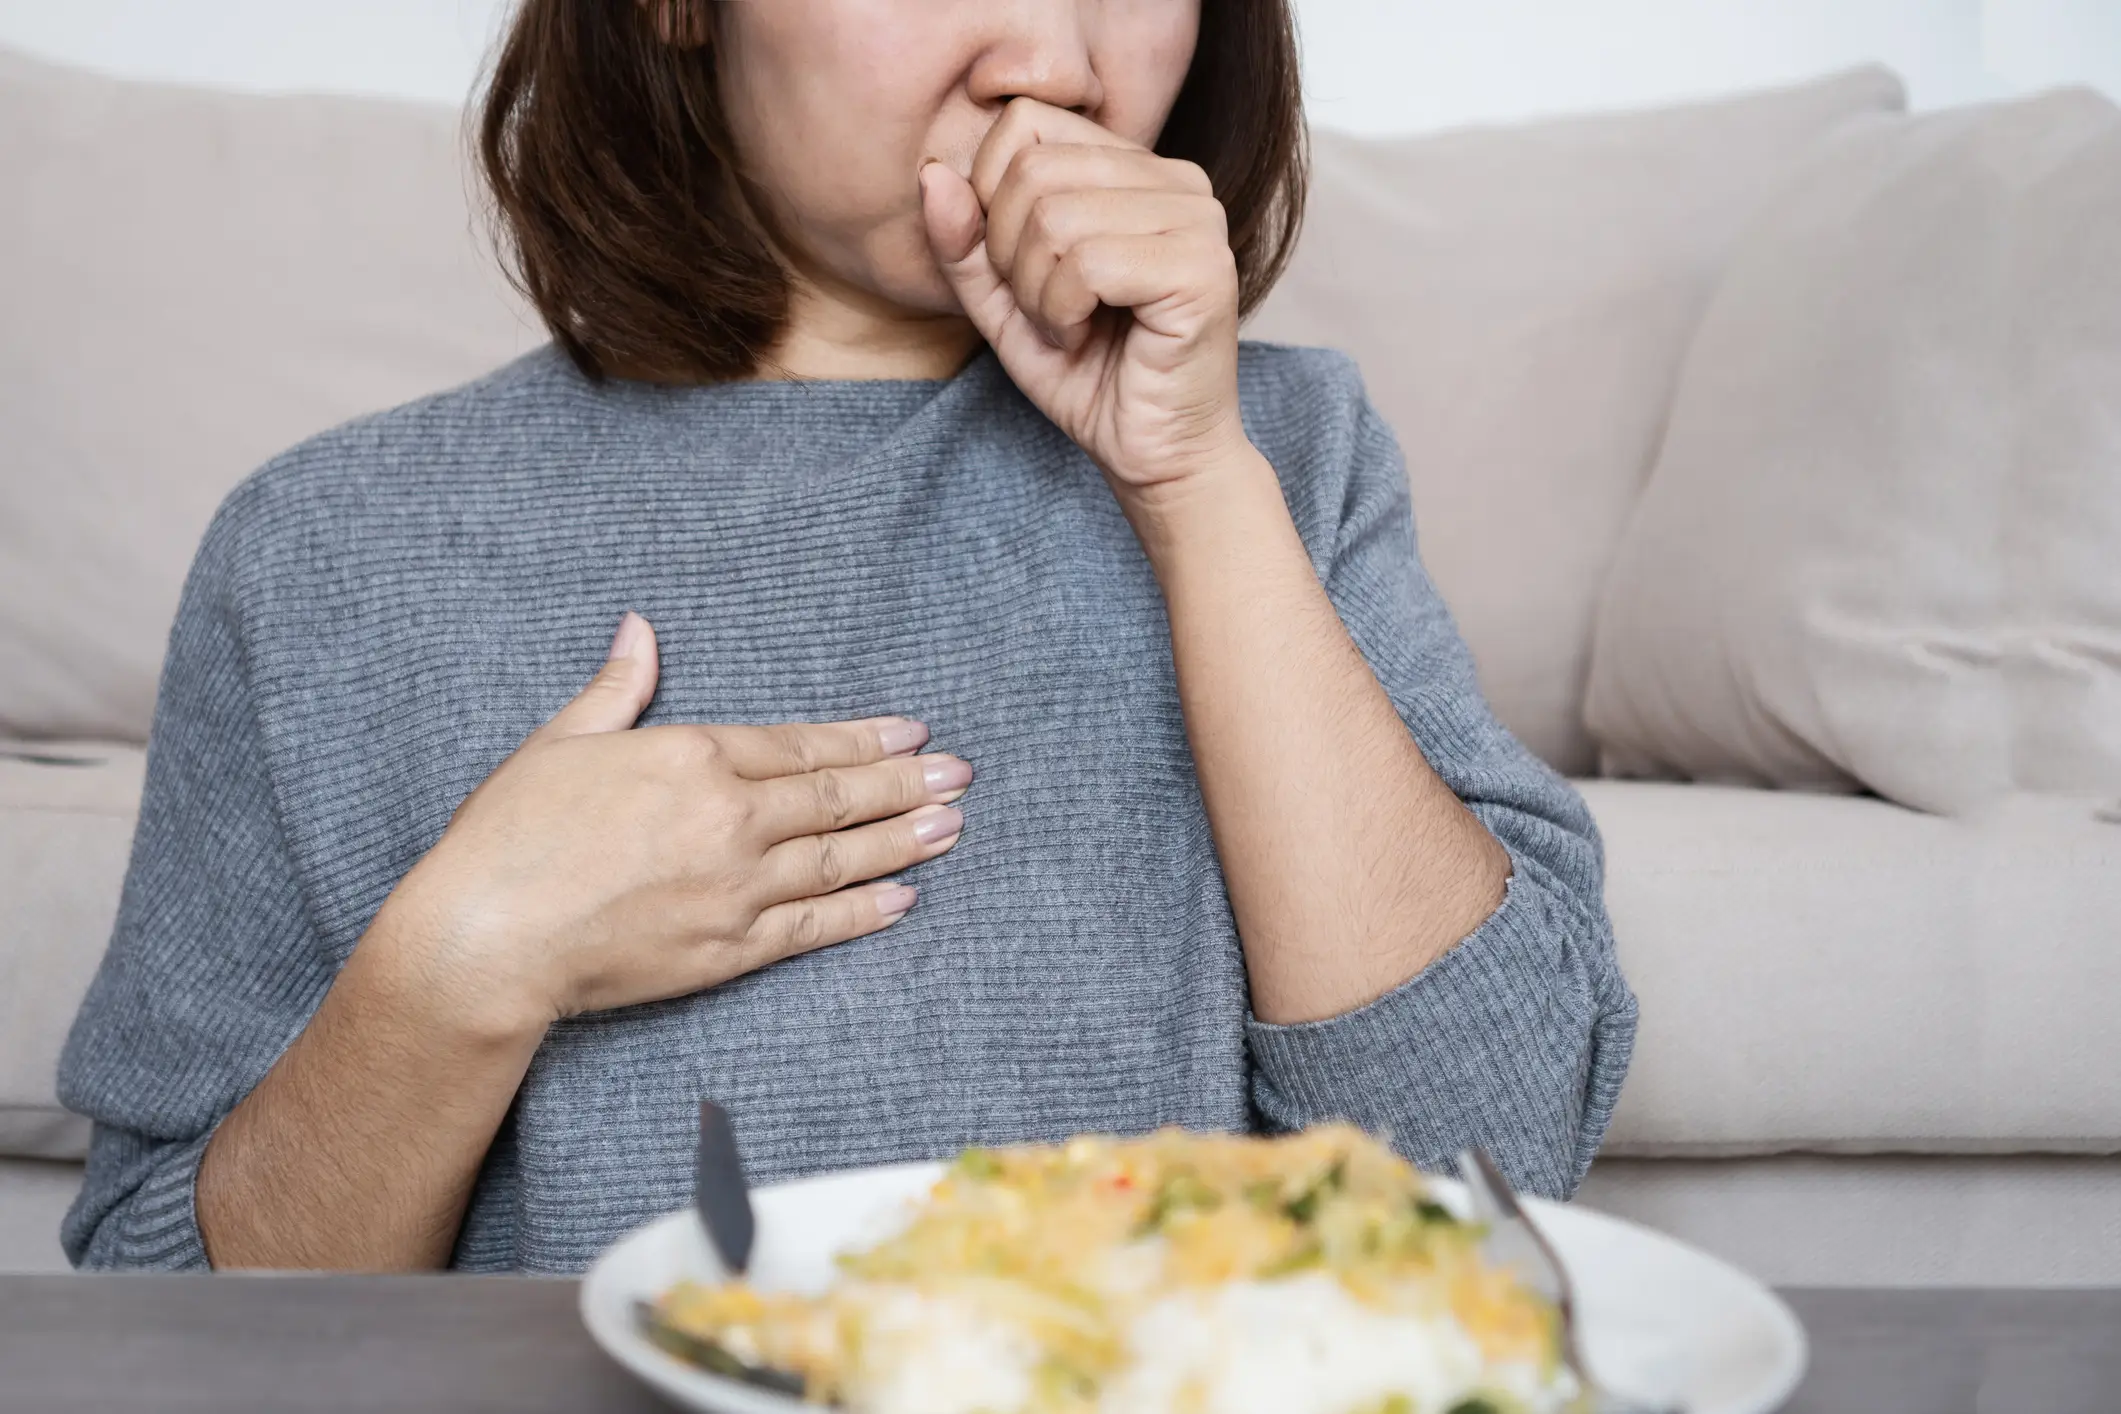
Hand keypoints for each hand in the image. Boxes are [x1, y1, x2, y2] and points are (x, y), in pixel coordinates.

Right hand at [375, 611, 969, 1035]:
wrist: (485, 940)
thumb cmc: (509, 837)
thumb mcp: (560, 742)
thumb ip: (618, 688)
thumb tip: (641, 628)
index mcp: (693, 759)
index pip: (800, 745)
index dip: (861, 738)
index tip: (912, 731)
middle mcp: (728, 820)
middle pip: (836, 797)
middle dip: (905, 782)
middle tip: (962, 774)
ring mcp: (735, 889)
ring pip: (840, 859)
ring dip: (904, 840)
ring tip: (955, 825)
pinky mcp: (729, 950)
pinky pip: (814, 926)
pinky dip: (864, 912)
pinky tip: (905, 898)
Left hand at [919, 98, 1247, 500]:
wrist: (1152, 455)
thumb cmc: (1087, 376)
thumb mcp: (1001, 301)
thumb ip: (964, 240)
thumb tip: (933, 172)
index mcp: (1135, 169)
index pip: (1026, 122)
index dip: (992, 198)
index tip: (1021, 268)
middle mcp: (1177, 179)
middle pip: (1032, 169)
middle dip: (1010, 255)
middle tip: (1044, 310)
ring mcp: (1197, 220)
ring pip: (1055, 217)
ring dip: (1035, 293)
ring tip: (1068, 327)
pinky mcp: (1202, 269)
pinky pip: (1087, 264)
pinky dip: (1061, 313)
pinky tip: (1086, 338)